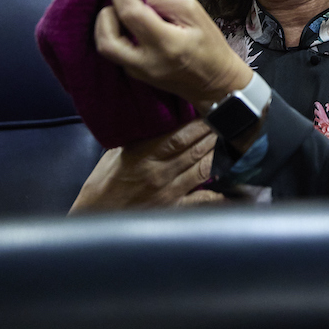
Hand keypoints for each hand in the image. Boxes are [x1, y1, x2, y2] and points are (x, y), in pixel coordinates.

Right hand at [69, 119, 224, 211]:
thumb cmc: (103, 183)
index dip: (199, 124)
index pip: (179, 136)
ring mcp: (169, 192)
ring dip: (219, 154)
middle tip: (229, 122)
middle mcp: (160, 173)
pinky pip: (202, 200)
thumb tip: (157, 122)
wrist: (95, 216)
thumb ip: (139, 139)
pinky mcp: (173, 208)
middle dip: (214, 134)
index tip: (212, 112)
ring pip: (203, 168)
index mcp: (144, 155)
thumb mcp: (116, 154)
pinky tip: (233, 184)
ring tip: (232, 142)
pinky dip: (219, 193)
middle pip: (196, 150)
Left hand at [95, 0, 253, 112]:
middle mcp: (147, 62)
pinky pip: (113, 52)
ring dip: (106, 25)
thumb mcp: (193, 12)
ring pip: (104, 47)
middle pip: (106, 37)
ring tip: (121, 13)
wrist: (214, 83)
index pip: (130, 15)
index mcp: (166, 43)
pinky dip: (114, 34)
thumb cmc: (209, 45)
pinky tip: (127, 26)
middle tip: (119, 1)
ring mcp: (137, 72)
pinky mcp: (134, 75)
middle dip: (106, 13)